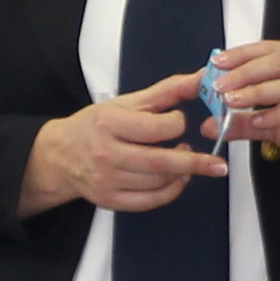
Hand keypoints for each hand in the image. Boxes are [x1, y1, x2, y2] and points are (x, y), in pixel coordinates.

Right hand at [21, 73, 225, 217]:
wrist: (61, 155)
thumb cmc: (97, 125)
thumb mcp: (128, 102)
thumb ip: (167, 92)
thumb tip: (201, 78)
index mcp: (109, 123)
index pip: (155, 128)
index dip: (176, 125)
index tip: (179, 122)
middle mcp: (106, 153)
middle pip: (160, 162)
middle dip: (195, 163)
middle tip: (218, 164)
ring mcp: (107, 180)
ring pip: (157, 182)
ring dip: (182, 174)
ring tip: (188, 162)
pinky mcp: (109, 200)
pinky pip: (149, 201)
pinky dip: (170, 192)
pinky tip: (178, 180)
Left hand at [208, 40, 279, 191]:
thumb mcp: (273, 125)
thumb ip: (243, 122)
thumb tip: (208, 125)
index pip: (270, 49)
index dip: (243, 54)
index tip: (217, 63)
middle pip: (278, 62)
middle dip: (246, 72)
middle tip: (220, 85)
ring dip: (258, 92)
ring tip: (232, 102)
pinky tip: (259, 120)